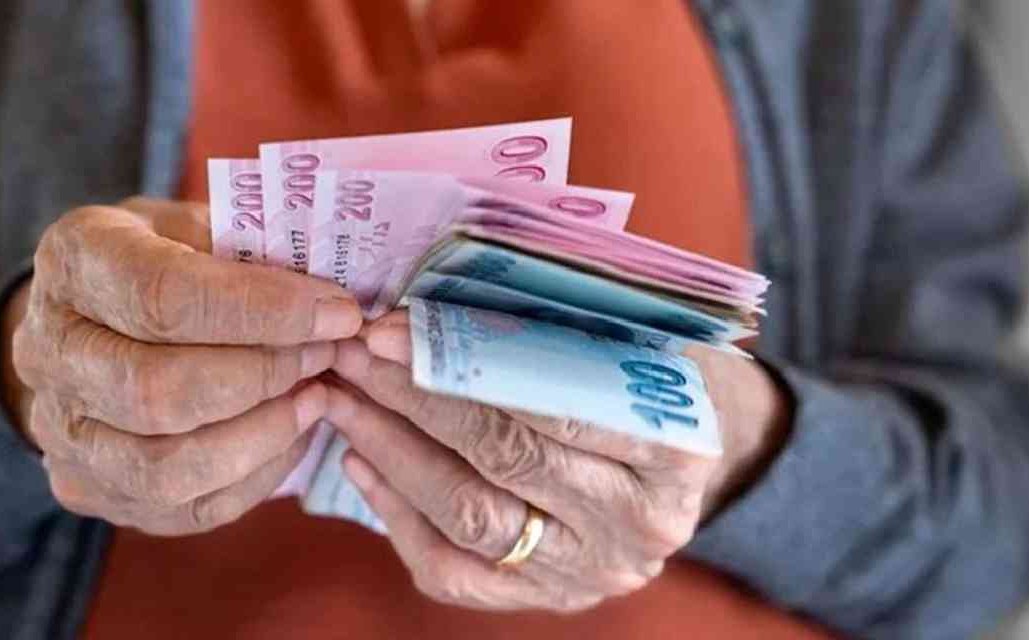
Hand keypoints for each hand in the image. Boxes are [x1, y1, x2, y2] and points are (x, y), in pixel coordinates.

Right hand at [1, 197, 361, 534]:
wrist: (94, 319)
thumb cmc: (167, 259)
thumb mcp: (201, 225)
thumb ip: (253, 251)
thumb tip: (331, 301)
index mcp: (74, 261)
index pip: (162, 297)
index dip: (262, 310)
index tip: (336, 311)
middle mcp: (47, 350)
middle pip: (157, 390)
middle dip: (264, 375)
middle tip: (327, 354)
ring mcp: (59, 431)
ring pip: (165, 466)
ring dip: (262, 435)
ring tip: (316, 398)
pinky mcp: (89, 488)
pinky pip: (182, 508)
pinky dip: (254, 478)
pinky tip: (292, 435)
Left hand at [323, 311, 788, 611]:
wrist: (686, 464)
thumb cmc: (651, 381)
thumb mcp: (641, 342)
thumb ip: (572, 323)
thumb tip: (455, 283)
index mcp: (676, 450)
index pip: (554, 404)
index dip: (467, 365)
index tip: (396, 327)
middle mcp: (635, 525)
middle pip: (505, 458)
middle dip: (414, 399)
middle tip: (354, 351)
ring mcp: (587, 572)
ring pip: (468, 516)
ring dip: (391, 450)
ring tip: (342, 396)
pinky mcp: (541, 598)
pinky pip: (451, 570)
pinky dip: (396, 513)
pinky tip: (359, 459)